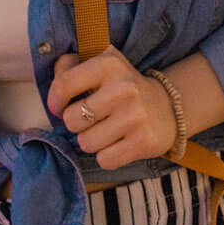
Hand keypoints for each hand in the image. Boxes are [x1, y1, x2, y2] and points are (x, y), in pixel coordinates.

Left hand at [47, 48, 177, 170]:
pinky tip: (118, 143)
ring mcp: (135, 116)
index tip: (58, 106)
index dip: (54, 100)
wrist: (168, 107)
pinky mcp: (143, 142)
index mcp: (110, 64)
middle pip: (72, 119)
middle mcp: (124, 88)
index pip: (65, 84)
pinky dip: (107, 156)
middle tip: (90, 119)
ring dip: (91, 141)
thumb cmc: (123, 87)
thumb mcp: (102, 66)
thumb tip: (55, 74)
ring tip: (106, 131)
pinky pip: (104, 160)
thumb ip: (72, 66)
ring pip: (86, 143)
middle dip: (76, 123)